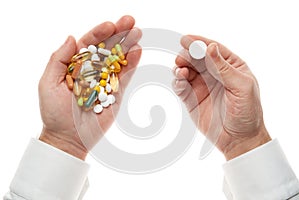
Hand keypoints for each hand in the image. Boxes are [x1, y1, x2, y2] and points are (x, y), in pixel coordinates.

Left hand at [38, 16, 141, 159]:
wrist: (68, 138)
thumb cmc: (54, 112)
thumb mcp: (48, 82)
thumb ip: (59, 59)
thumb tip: (71, 37)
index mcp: (75, 65)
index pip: (89, 44)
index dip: (100, 33)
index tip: (111, 25)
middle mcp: (92, 69)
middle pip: (107, 48)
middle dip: (119, 33)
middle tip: (131, 21)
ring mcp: (106, 80)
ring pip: (118, 59)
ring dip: (128, 45)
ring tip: (138, 32)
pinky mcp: (116, 92)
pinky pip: (125, 76)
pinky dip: (132, 64)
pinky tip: (138, 51)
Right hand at [173, 35, 270, 159]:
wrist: (239, 139)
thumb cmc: (247, 112)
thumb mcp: (242, 87)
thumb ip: (224, 68)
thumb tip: (210, 47)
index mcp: (230, 67)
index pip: (212, 50)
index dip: (199, 43)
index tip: (186, 39)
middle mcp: (214, 74)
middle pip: (196, 58)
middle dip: (187, 55)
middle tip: (181, 58)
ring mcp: (201, 86)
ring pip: (185, 70)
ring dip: (180, 67)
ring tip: (181, 71)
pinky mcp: (191, 98)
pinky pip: (180, 86)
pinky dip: (177, 81)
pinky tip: (180, 81)